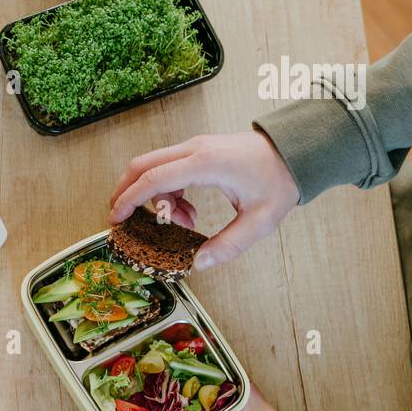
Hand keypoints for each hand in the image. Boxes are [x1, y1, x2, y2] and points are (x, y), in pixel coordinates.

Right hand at [108, 131, 299, 268]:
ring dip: (155, 197)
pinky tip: (189, 210)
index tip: (116, 218)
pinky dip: (168, 190)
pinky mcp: (198, 150)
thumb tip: (199, 264)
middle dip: (126, 191)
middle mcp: (194, 149)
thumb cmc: (279, 180)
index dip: (129, 199)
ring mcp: (195, 146)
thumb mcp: (260, 220)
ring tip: (181, 221)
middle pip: (143, 165)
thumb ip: (229, 244)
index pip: (153, 179)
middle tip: (122, 218)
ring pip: (154, 167)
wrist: (295, 152)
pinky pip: (169, 168)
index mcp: (205, 163)